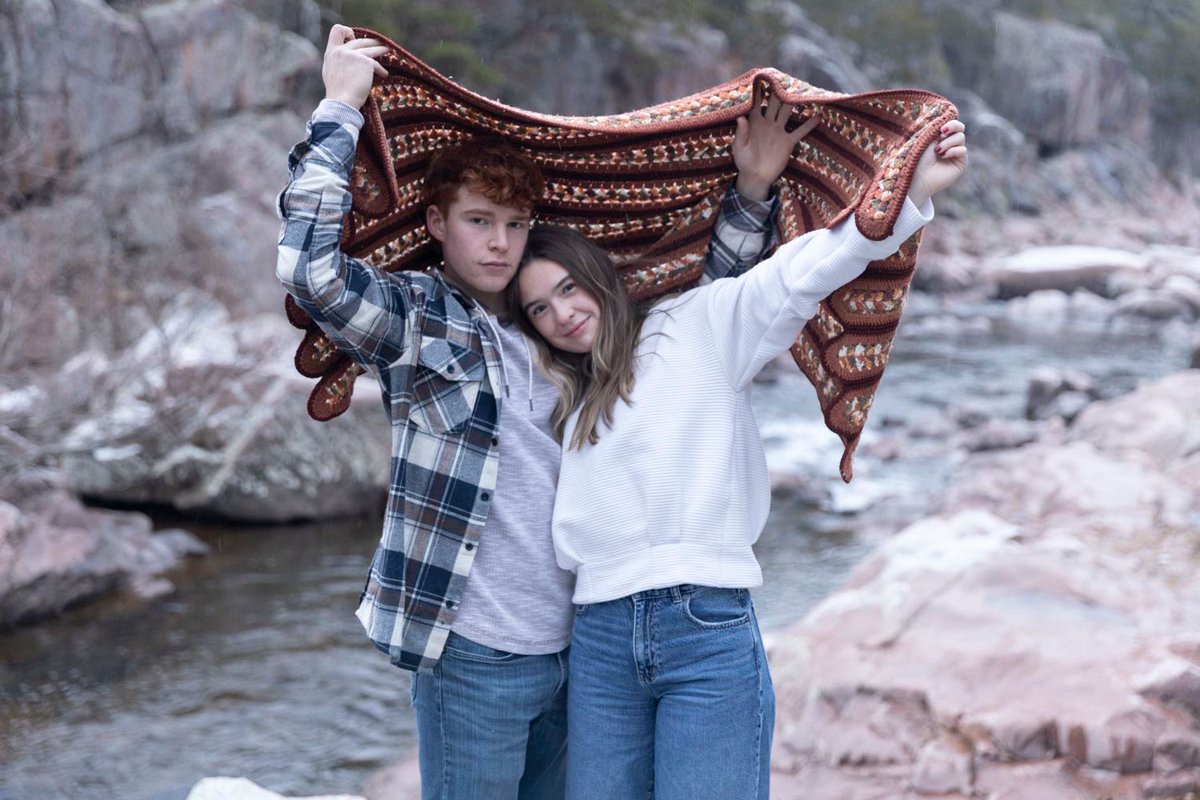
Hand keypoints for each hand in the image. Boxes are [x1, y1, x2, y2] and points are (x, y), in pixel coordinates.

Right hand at [322, 24, 388, 108]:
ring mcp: (353, 55)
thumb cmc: (337, 93)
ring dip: (381, 49)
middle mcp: (341, 51)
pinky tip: (384, 74)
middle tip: (379, 45)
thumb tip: (347, 57)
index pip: (337, 30)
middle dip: (371, 42)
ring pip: (371, 48)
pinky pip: (376, 64)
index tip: (353, 41)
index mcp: (331, 52)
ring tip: (388, 50)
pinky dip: (381, 70)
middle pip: (359, 40)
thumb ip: (338, 61)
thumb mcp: (331, 71)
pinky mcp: (365, 62)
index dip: (347, 33)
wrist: (342, 102)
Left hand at [732, 83, 819, 201]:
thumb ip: (741, 133)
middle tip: (785, 79)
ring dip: (794, 103)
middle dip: (779, 92)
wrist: (756, 177)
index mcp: (754, 122)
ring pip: (787, 112)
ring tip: (802, 92)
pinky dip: (809, 124)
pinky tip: (818, 116)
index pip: (756, 103)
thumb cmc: (744, 161)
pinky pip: (800, 131)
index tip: (762, 77)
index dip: (758, 92)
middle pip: (775, 103)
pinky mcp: (788, 142)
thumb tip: (740, 117)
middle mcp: (768, 123)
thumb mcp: (739, 148)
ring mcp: (779, 131)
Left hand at [908, 119, 967, 206]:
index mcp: (939, 137)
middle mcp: (949, 145)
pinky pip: (963, 150)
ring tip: (937, 151)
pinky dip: (952, 151)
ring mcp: (955, 154)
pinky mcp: (960, 163)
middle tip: (942, 132)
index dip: (951, 122)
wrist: (918, 177)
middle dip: (953, 126)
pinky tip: (943, 156)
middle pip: (960, 128)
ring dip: (948, 142)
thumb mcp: (926, 139)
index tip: (941, 128)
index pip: (952, 124)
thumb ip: (937, 128)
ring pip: (961, 138)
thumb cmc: (917, 158)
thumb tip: (949, 117)